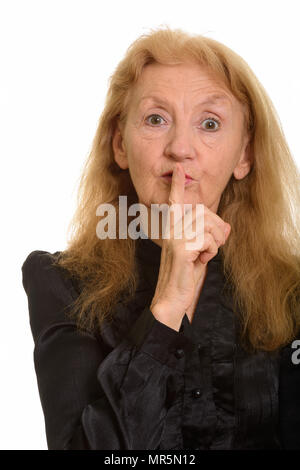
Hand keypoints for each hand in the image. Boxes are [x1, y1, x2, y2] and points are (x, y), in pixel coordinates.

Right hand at [150, 162, 230, 330]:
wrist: (172, 297)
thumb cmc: (185, 274)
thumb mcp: (202, 252)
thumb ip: (212, 236)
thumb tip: (226, 226)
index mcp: (174, 229)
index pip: (176, 202)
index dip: (178, 186)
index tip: (180, 169)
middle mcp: (172, 230)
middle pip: (203, 212)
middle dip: (216, 227)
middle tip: (213, 245)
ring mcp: (175, 238)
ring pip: (208, 226)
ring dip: (215, 242)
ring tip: (204, 255)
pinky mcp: (181, 249)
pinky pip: (208, 240)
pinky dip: (211, 252)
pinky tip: (200, 261)